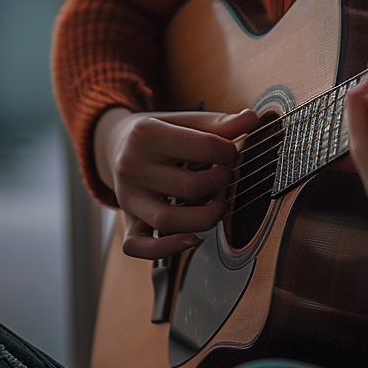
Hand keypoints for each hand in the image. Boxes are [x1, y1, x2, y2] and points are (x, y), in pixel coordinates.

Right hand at [93, 107, 259, 258]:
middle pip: (190, 187)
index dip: (229, 152)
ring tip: (219, 206)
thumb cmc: (160, 132)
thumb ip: (218, 123)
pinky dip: (167, 249)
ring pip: (168, 221)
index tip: (232, 153)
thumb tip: (252, 119)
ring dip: (204, 218)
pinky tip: (193, 239)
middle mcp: (132, 167)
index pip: (204, 146)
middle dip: (221, 183)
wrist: (115, 144)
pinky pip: (138, 247)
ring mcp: (127, 198)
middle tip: (227, 177)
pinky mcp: (126, 222)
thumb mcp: (184, 120)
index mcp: (146, 134)